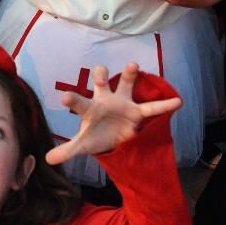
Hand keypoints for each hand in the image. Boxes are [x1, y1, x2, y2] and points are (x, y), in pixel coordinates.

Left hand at [45, 63, 181, 164]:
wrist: (113, 138)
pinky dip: (164, 105)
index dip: (72, 100)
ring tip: (133, 65)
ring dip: (129, 75)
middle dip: (100, 75)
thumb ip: (66, 150)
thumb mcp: (82, 145)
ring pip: (126, 85)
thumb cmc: (95, 135)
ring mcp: (122, 103)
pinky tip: (178, 101)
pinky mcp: (137, 112)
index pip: (78, 103)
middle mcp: (105, 100)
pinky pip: (151, 108)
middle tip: (100, 71)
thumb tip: (47, 159)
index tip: (64, 97)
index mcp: (90, 108)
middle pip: (101, 83)